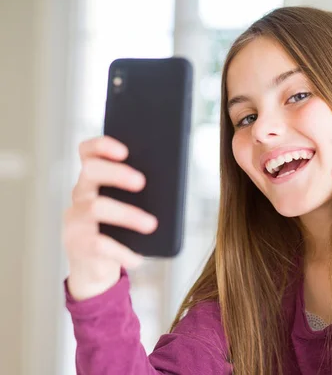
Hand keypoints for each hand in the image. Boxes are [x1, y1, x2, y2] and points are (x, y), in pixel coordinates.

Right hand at [63, 136, 157, 299]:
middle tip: (142, 182)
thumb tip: (175, 181)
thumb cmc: (121, 228)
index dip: (102, 146)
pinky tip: (138, 257)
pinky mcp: (78, 245)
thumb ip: (145, 191)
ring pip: (97, 208)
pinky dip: (122, 251)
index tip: (126, 150)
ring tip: (152, 224)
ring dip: (128, 214)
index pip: (88, 152)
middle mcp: (81, 194)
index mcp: (94, 179)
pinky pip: (99, 245)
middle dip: (117, 173)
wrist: (97, 266)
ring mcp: (76, 220)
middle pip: (90, 172)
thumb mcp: (132, 206)